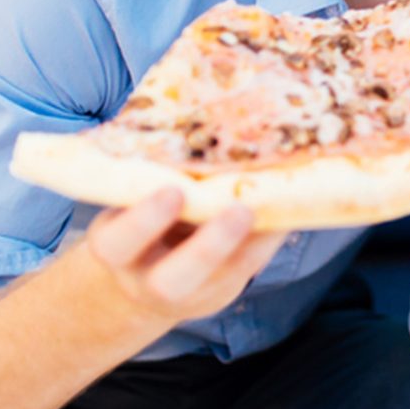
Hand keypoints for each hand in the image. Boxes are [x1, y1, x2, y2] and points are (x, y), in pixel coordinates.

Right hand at [86, 189, 284, 324]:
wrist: (144, 279)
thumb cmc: (138, 221)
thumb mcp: (128, 202)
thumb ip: (150, 177)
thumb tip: (197, 117)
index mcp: (117, 249)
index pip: (118, 242)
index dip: (144, 219)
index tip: (172, 191)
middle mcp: (150, 279)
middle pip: (173, 280)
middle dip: (209, 246)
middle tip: (240, 210)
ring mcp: (194, 290)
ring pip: (227, 276)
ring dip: (258, 238)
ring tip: (279, 202)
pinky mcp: (228, 286)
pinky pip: (255, 263)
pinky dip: (275, 231)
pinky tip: (292, 202)